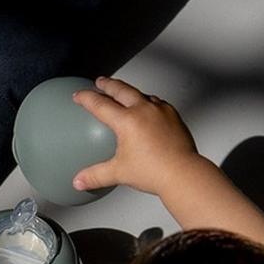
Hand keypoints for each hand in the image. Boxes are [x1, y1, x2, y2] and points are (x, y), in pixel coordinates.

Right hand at [72, 76, 200, 196]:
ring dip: (130, 91)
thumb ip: (96, 175)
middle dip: (108, 84)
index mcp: (127, 121)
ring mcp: (160, 110)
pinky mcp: (174, 115)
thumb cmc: (154, 172)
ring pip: (141, 94)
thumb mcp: (119, 173)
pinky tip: (149, 108)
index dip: (87, 98)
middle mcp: (144, 110)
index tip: (79, 95)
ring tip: (125, 93)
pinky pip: (158, 103)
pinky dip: (149, 102)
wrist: (183, 174)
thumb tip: (79, 181)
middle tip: (101, 82)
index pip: (100, 104)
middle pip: (121, 90)